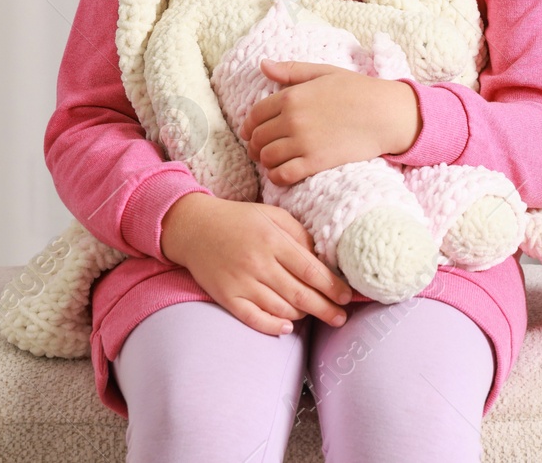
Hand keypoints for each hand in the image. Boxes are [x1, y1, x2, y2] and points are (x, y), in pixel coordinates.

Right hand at [160, 192, 352, 333]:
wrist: (194, 227)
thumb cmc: (239, 220)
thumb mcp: (273, 215)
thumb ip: (299, 235)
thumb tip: (324, 259)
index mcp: (273, 240)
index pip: (311, 270)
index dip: (333, 287)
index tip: (347, 296)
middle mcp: (258, 264)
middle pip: (300, 294)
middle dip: (326, 309)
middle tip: (341, 317)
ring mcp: (241, 283)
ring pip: (281, 309)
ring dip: (303, 315)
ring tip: (315, 314)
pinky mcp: (226, 297)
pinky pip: (254, 319)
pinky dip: (272, 326)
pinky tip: (287, 326)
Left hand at [238, 59, 420, 185]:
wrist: (386, 114)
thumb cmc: (358, 90)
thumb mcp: (323, 72)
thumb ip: (291, 71)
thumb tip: (263, 65)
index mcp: (292, 96)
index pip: (255, 114)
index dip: (249, 126)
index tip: (252, 132)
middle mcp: (293, 119)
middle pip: (258, 138)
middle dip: (255, 145)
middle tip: (261, 149)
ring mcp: (303, 142)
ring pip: (266, 158)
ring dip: (266, 161)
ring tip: (273, 161)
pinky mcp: (316, 162)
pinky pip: (283, 174)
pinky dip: (277, 176)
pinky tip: (284, 172)